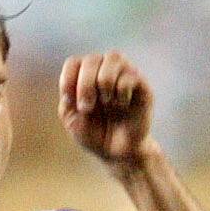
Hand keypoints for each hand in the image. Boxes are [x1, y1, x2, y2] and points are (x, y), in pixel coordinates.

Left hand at [59, 51, 155, 168]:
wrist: (118, 153)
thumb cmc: (95, 135)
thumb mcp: (73, 121)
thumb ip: (68, 102)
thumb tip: (74, 86)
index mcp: (85, 77)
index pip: (74, 63)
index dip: (68, 79)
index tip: (69, 100)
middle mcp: (105, 71)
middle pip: (92, 59)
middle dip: (85, 84)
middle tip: (87, 107)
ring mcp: (125, 75)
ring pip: (114, 57)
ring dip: (104, 81)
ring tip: (107, 101)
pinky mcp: (142, 86)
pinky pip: (130, 76)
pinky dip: (121, 92)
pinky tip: (122, 105)